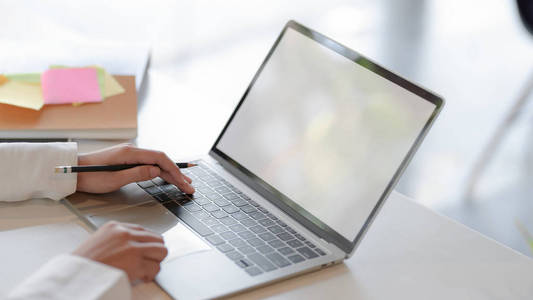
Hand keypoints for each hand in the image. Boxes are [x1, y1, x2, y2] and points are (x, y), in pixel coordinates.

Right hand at [73, 221, 167, 282]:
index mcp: (115, 227)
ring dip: (155, 262)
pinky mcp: (136, 264)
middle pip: (157, 239)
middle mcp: (125, 234)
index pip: (143, 230)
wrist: (74, 278)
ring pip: (161, 251)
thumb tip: (135, 245)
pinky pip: (155, 268)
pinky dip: (151, 275)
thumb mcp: (98, 241)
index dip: (147, 243)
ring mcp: (132, 248)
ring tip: (146, 269)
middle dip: (155, 252)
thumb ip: (117, 239)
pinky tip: (142, 277)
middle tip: (148, 261)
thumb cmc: (83, 265)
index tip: (146, 250)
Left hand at [76, 144, 193, 193]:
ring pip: (156, 163)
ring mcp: (130, 155)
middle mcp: (132, 151)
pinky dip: (161, 172)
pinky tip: (168, 178)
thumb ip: (137, 174)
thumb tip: (157, 172)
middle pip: (161, 161)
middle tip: (189, 186)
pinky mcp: (127, 160)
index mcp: (130, 153)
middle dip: (177, 174)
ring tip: (184, 183)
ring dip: (171, 173)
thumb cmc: (90, 177)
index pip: (160, 159)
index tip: (183, 182)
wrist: (72, 172)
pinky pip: (149, 165)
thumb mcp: (114, 179)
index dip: (174, 170)